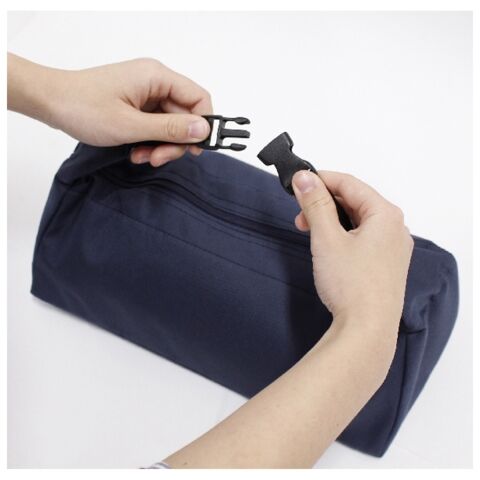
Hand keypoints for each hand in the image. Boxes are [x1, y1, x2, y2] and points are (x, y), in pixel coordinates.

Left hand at [8, 54, 212, 165]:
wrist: (50, 102)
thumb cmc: (83, 108)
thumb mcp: (130, 125)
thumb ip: (170, 129)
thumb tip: (204, 130)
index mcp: (157, 77)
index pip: (198, 98)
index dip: (203, 125)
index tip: (194, 150)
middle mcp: (155, 83)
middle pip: (185, 116)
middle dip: (174, 142)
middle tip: (158, 159)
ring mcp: (146, 94)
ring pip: (170, 125)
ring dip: (160, 145)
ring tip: (141, 157)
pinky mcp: (137, 105)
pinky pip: (155, 126)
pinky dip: (149, 142)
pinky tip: (135, 152)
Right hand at [292, 170, 413, 332]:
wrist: (367, 330)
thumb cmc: (352, 286)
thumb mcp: (327, 238)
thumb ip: (316, 204)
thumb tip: (305, 178)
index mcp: (386, 215)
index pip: (349, 183)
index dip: (321, 180)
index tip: (298, 183)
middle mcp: (394, 229)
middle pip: (355, 201)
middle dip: (324, 203)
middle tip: (300, 214)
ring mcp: (393, 248)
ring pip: (358, 220)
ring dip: (331, 220)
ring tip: (310, 231)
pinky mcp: (385, 264)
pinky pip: (363, 238)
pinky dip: (342, 235)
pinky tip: (327, 246)